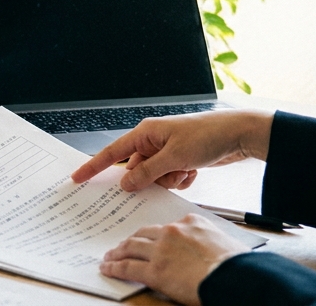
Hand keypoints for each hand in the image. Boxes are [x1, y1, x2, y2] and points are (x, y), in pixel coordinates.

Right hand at [71, 109, 273, 190]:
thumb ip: (147, 173)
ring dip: (170, 180)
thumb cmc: (208, 136)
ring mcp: (166, 151)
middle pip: (138, 171)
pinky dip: (181, 179)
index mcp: (146, 133)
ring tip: (187, 169)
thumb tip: (126, 183)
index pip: (113, 153)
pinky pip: (170, 178)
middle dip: (152, 179)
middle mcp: (153, 141)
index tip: (77, 177)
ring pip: (155, 178)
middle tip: (170, 174)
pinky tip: (194, 169)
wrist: (238, 134)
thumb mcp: (174, 158)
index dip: (94, 166)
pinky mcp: (179, 159)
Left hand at [101, 213, 247, 304]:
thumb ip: (207, 240)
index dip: (153, 233)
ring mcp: (161, 250)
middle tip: (122, 245)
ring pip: (131, 247)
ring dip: (118, 252)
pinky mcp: (155, 270)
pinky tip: (108, 268)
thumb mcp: (224, 241)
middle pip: (144, 233)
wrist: (235, 276)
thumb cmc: (236, 264)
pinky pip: (128, 267)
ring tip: (110, 256)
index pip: (166, 226)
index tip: (148, 237)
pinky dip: (115, 267)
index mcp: (191, 222)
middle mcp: (172, 231)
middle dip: (131, 240)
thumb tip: (205, 250)